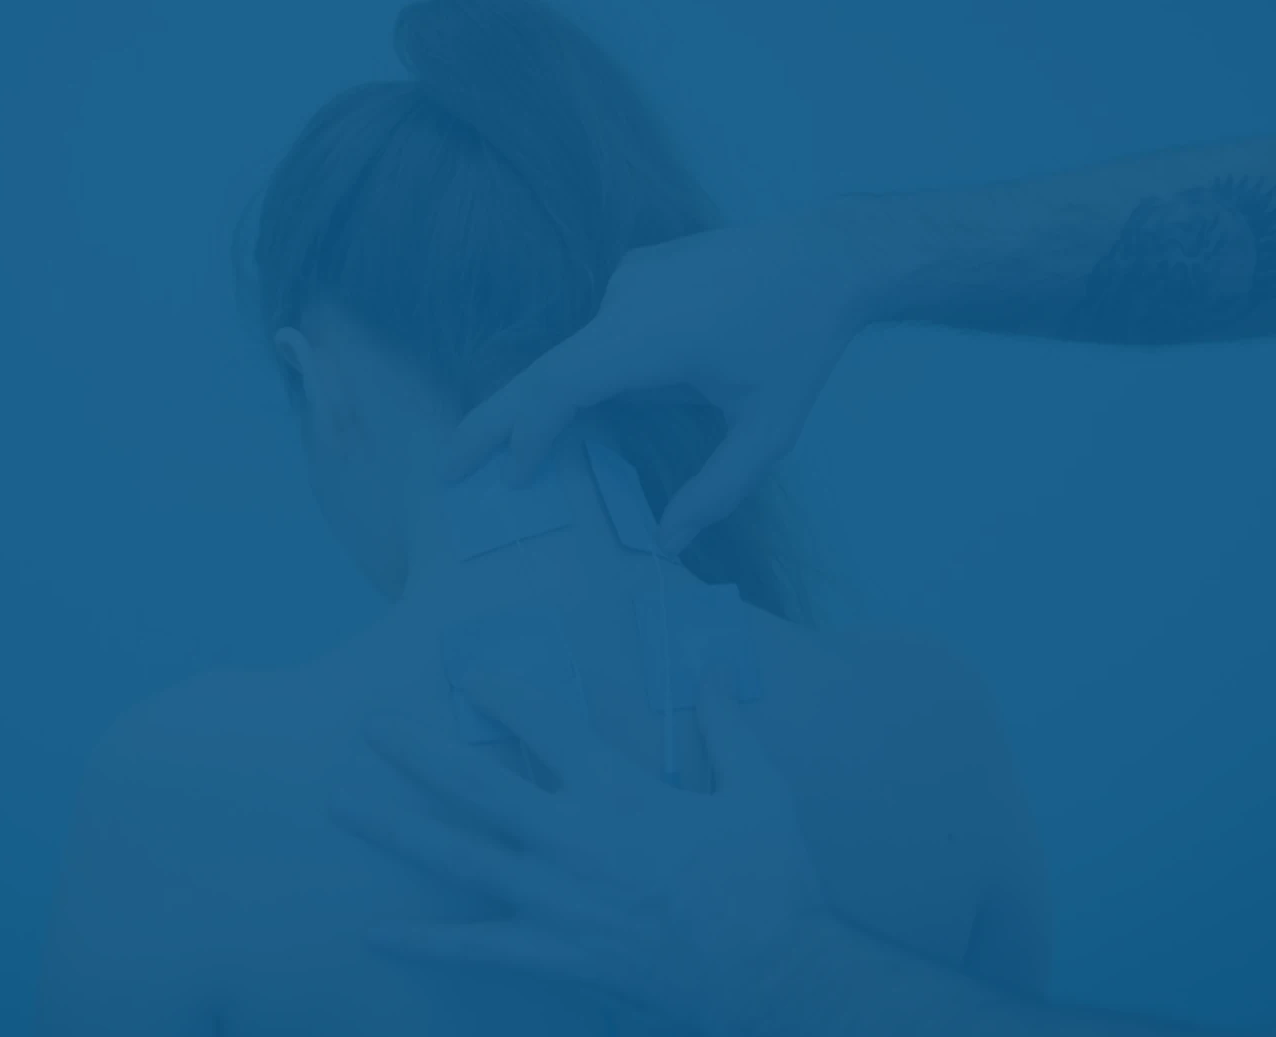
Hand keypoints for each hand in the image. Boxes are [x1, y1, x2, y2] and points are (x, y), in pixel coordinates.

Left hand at [331, 666, 827, 1036]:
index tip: (470, 675)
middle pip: (476, 785)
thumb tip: (712, 674)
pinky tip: (375, 932)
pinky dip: (423, 940)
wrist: (771, 975)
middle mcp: (572, 839)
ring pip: (458, 857)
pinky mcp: (554, 953)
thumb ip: (727, 729)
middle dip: (418, 752)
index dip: (504, 694)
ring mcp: (555, 900)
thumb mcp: (759, 792)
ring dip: (395, 829)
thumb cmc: (768, 881)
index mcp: (619, 793)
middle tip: (371, 726)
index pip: (546, 727)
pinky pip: (475, 947)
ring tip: (343, 806)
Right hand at [441, 213, 888, 552]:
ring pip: (578, 356)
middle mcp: (627, 301)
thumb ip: (718, 489)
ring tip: (591, 437)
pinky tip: (662, 386)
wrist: (827, 254)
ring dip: (567, 403)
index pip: (563, 387)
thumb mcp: (770, 430)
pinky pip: (603, 333)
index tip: (512, 479)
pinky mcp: (636, 271)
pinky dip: (598, 373)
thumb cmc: (802, 346)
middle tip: (447, 469)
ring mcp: (628, 280)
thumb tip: (668, 542)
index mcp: (653, 337)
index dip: (529, 434)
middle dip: (490, 422)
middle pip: (541, 369)